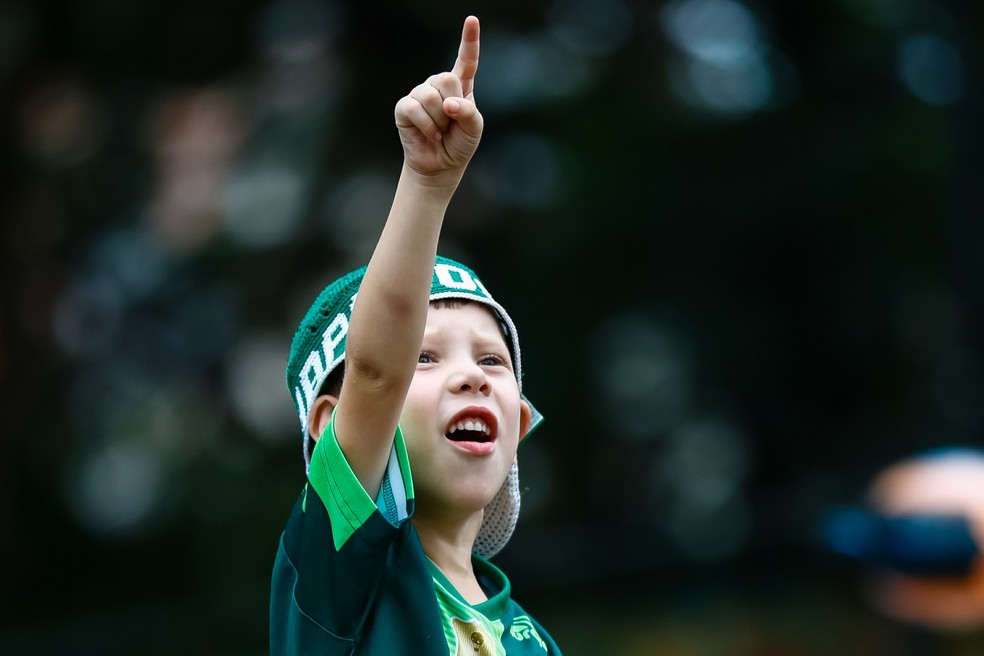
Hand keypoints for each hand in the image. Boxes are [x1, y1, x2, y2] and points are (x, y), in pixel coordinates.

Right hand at [394, 16, 483, 179]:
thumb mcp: (474, 128)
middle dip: (452, 105)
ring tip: (440, 131)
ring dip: (439, 120)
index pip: (466, 60)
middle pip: (446, 78)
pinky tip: (430, 134)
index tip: (472, 20)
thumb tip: (448, 104)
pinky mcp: (404, 107)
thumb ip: (468, 112)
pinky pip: (414, 108)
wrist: (440, 165)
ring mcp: (419, 94)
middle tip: (451, 123)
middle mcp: (438, 85)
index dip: (469, 40)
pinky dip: (426, 125)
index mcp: (460, 86)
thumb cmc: (460, 143)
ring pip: (430, 96)